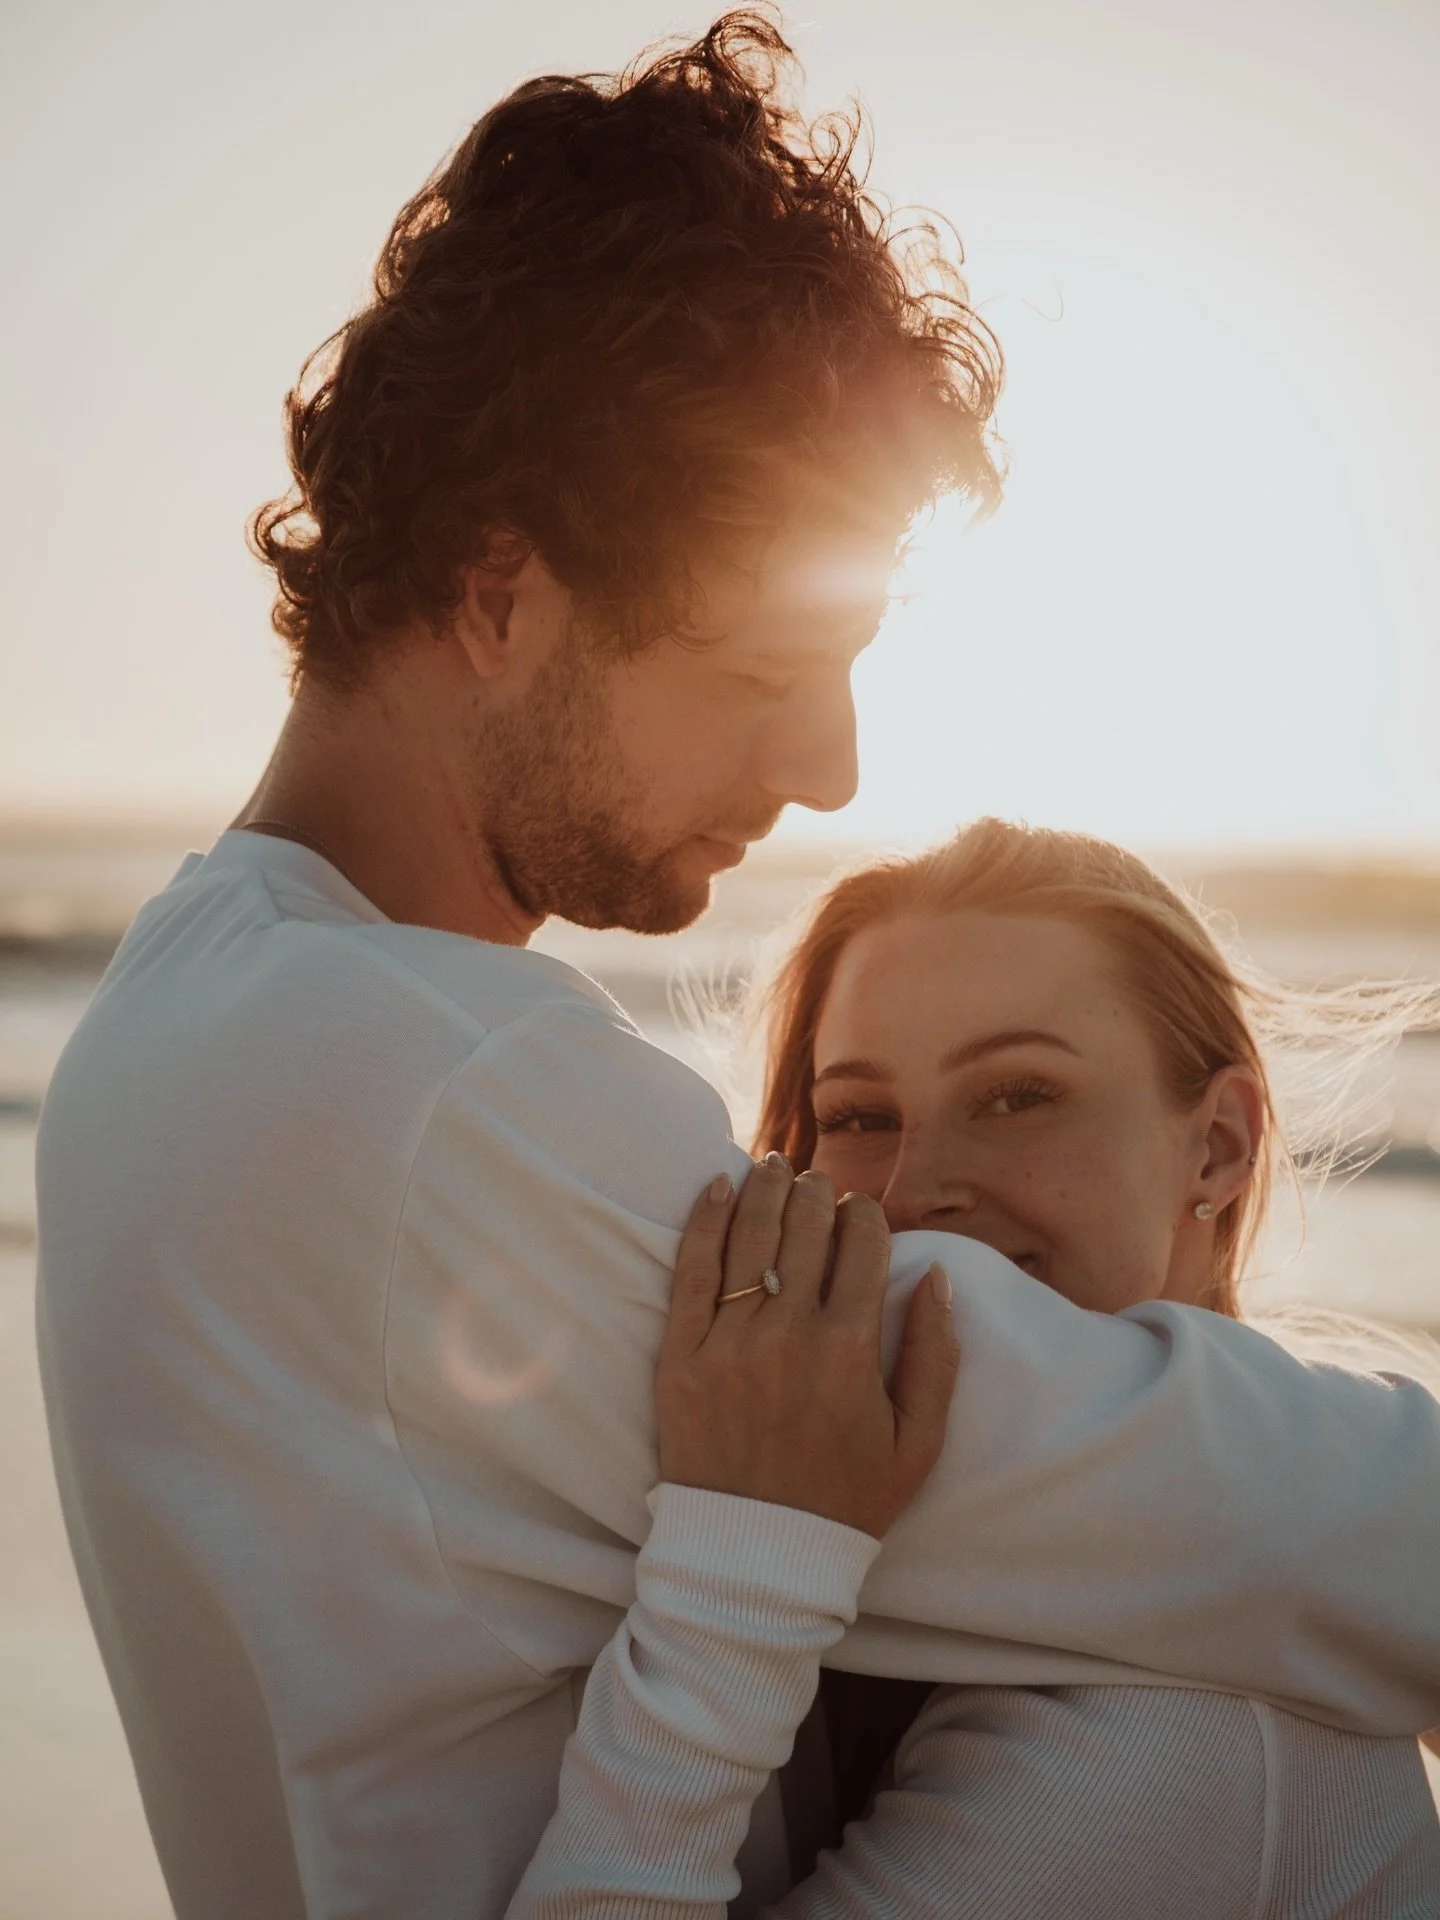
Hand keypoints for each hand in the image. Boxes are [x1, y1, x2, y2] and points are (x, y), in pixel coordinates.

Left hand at [656, 1155, 959, 1538]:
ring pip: (749, 1234)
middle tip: (815, 1183)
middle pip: (804, 1227)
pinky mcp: (680, 1354)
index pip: (862, 1245)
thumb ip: (936, 1358)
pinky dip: (705, 1220)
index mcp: (851, 1348)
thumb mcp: (918, 1443)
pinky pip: (691, 1269)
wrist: (756, 1557)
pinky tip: (716, 1189)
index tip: (860, 1213)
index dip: (864, 1216)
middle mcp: (790, 1332)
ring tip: (771, 1167)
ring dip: (764, 1188)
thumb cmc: (845, 1501)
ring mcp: (729, 1341)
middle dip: (816, 1193)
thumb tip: (937, 1280)